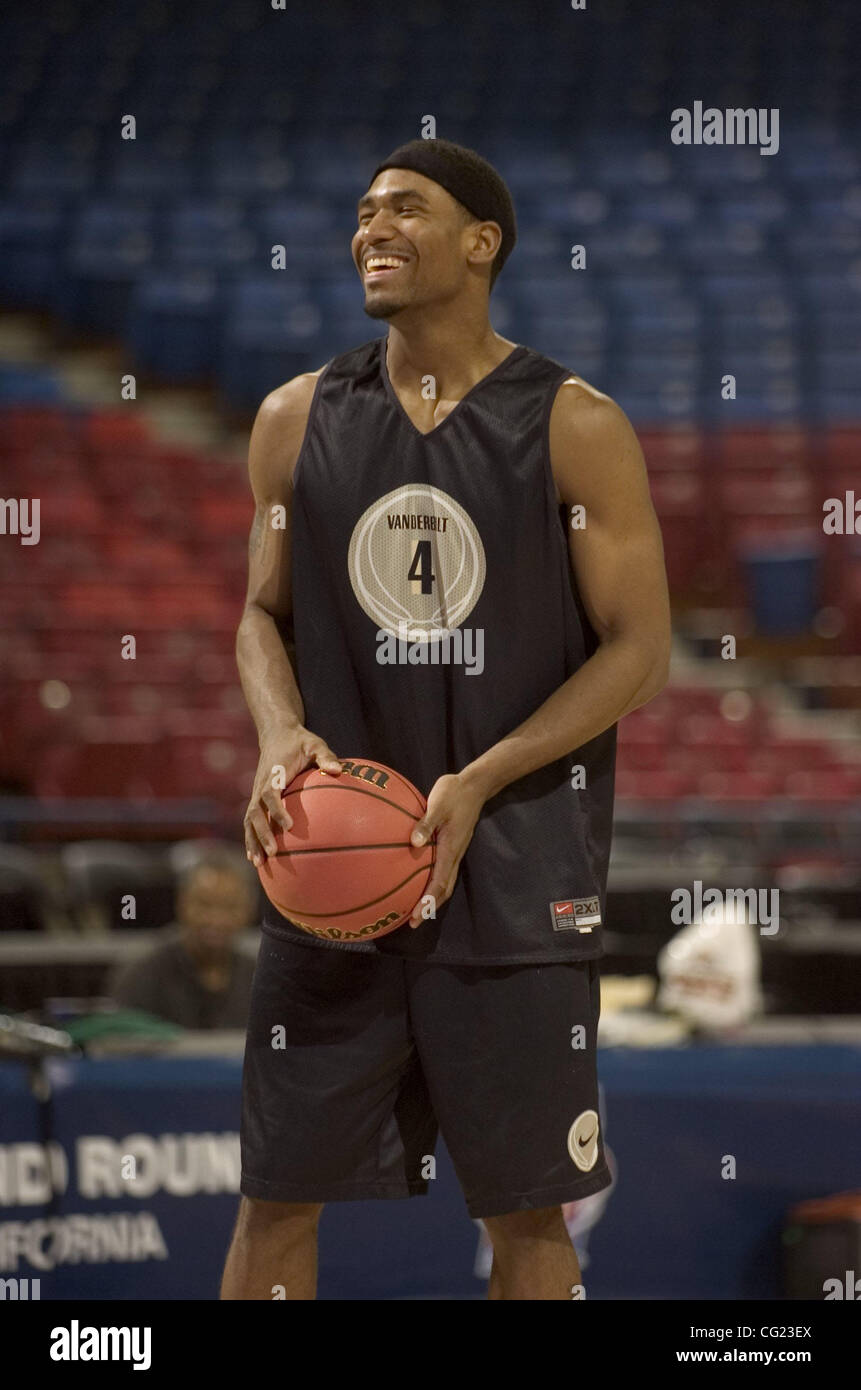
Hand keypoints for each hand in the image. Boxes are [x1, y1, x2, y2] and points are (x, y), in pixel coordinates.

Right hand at [244, 727, 341, 866]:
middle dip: (262, 834)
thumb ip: (325, 756)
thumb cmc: (300, 741)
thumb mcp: (315, 744)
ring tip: (258, 864)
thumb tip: (338, 770)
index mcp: (274, 774)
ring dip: (252, 841)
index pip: (271, 794)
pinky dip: (251, 839)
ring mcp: (256, 793)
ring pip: (249, 821)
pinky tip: (256, 858)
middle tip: (273, 853)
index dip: (277, 811)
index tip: (289, 827)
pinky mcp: (257, 798)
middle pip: (255, 812)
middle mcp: (260, 785)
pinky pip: (251, 821)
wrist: (277, 734)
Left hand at [407, 771, 486, 926]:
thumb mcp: (438, 804)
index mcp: (450, 849)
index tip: (416, 916)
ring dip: (433, 898)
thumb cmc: (454, 793)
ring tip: (418, 909)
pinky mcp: (453, 846)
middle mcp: (454, 855)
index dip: (428, 901)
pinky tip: (420, 880)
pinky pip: (444, 871)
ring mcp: (455, 851)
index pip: (439, 883)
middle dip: (430, 907)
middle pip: (444, 889)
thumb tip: (414, 842)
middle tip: (414, 922)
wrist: (475, 786)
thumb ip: (426, 823)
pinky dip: (434, 883)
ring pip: (446, 882)